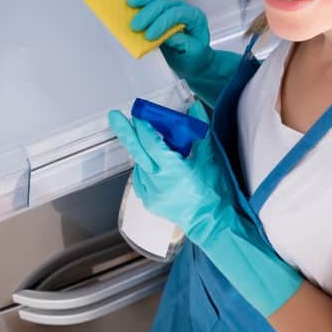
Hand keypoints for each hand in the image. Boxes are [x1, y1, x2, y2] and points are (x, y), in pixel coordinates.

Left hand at [108, 100, 302, 317]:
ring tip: (149, 143)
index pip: (152, 143)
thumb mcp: (210, 158)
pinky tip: (151, 164)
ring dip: (141, 153)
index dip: (144, 127)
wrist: (214, 222)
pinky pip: (140, 181)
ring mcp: (151, 194)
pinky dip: (143, 169)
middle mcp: (157, 182)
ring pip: (139, 166)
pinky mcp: (149, 203)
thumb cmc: (215, 192)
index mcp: (172, 170)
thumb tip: (195, 109)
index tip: (140, 115)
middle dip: (126, 132)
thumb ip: (200, 131)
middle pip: (137, 152)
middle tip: (115, 117)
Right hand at [127, 0, 211, 78]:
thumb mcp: (193, 52)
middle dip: (148, 13)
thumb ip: (183, 42)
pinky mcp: (161, 9)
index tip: (149, 36)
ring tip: (129, 2)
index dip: (162, 22)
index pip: (177, 13)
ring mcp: (171, 6)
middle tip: (135, 26)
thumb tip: (167, 35)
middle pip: (165, 3)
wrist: (194, 58)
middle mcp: (183, 8)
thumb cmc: (194, 56)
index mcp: (194, 17)